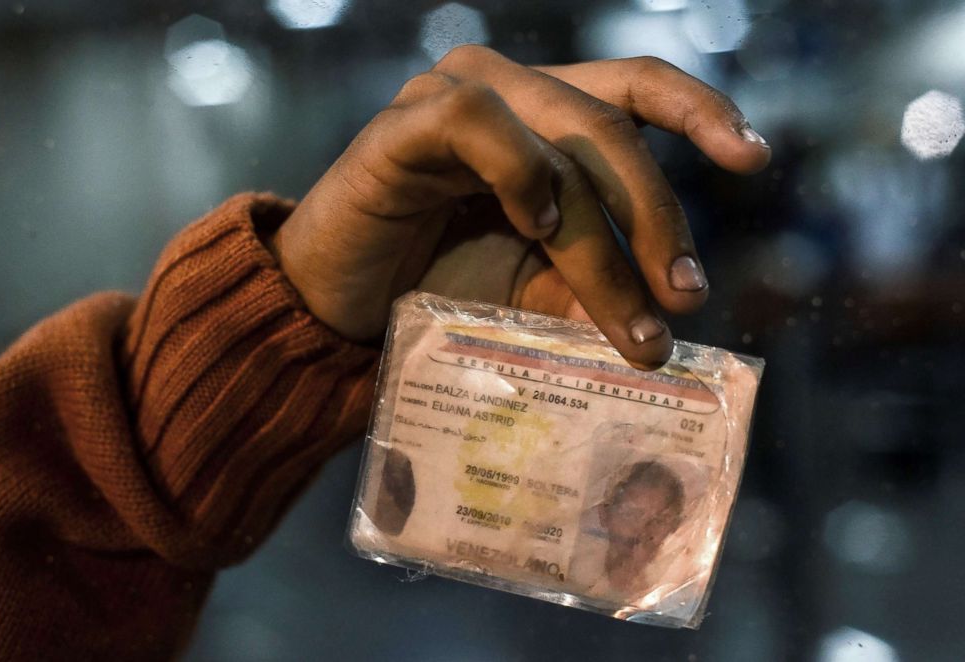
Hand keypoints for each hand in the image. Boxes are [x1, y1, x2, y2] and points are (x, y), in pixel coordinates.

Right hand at [269, 46, 769, 368]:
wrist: (340, 309)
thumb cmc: (439, 289)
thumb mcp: (539, 291)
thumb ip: (598, 286)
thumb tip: (672, 326)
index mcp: (548, 119)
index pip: (637, 89)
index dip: (701, 111)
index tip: (753, 158)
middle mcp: (511, 93)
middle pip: (613, 131)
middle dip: (657, 222)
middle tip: (682, 303)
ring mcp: (455, 99)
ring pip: (563, 140)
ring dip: (604, 235)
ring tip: (628, 314)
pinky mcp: (405, 125)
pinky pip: (479, 122)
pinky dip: (520, 172)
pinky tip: (535, 226)